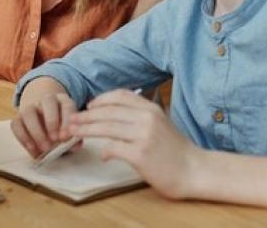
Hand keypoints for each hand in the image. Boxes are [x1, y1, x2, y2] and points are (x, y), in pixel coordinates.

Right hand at [11, 92, 79, 158]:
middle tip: (55, 140)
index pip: (67, 105)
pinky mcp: (18, 118)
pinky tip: (33, 150)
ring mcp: (31, 107)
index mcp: (63, 100)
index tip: (66, 138)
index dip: (67, 121)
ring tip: (44, 148)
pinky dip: (24, 138)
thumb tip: (76, 145)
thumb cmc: (60, 129)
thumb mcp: (69, 131)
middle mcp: (46, 100)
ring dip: (36, 131)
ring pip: (29, 112)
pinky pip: (16, 124)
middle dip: (51, 121)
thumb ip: (73, 138)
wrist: (43, 121)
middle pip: (48, 101)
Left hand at [67, 89, 196, 198]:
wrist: (194, 170)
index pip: (119, 96)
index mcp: (150, 108)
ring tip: (74, 132)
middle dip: (86, 116)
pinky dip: (104, 150)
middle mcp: (146, 117)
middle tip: (71, 120)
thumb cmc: (176, 150)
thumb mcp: (159, 124)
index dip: (100, 100)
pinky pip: (113, 148)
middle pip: (108, 111)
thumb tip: (112, 119)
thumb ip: (138, 117)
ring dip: (87, 129)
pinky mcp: (140, 154)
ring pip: (107, 127)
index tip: (88, 107)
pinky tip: (102, 155)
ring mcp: (143, 135)